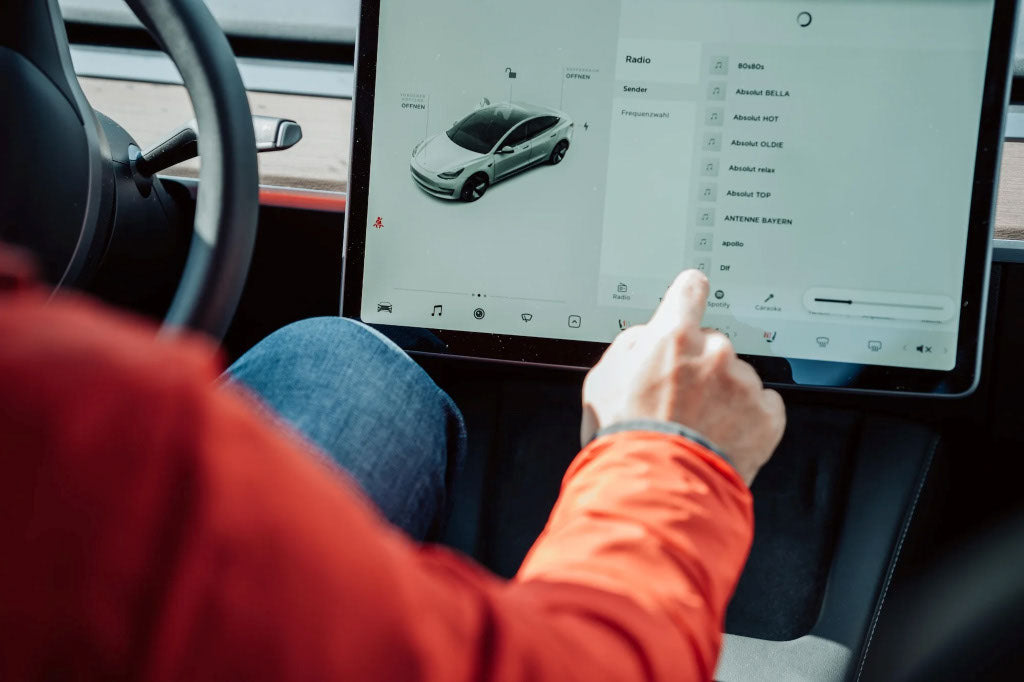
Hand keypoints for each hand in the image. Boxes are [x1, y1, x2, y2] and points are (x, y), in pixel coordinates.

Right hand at [581, 270, 785, 485]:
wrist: (659, 488)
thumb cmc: (626, 438)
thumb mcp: (601, 381)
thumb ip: (629, 348)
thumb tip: (645, 340)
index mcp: (673, 337)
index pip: (689, 291)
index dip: (688, 294)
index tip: (694, 292)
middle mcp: (713, 352)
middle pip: (711, 345)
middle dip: (698, 367)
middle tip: (678, 402)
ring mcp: (744, 384)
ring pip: (736, 378)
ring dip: (722, 397)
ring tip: (697, 428)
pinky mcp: (766, 416)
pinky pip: (763, 406)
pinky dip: (747, 420)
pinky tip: (721, 436)